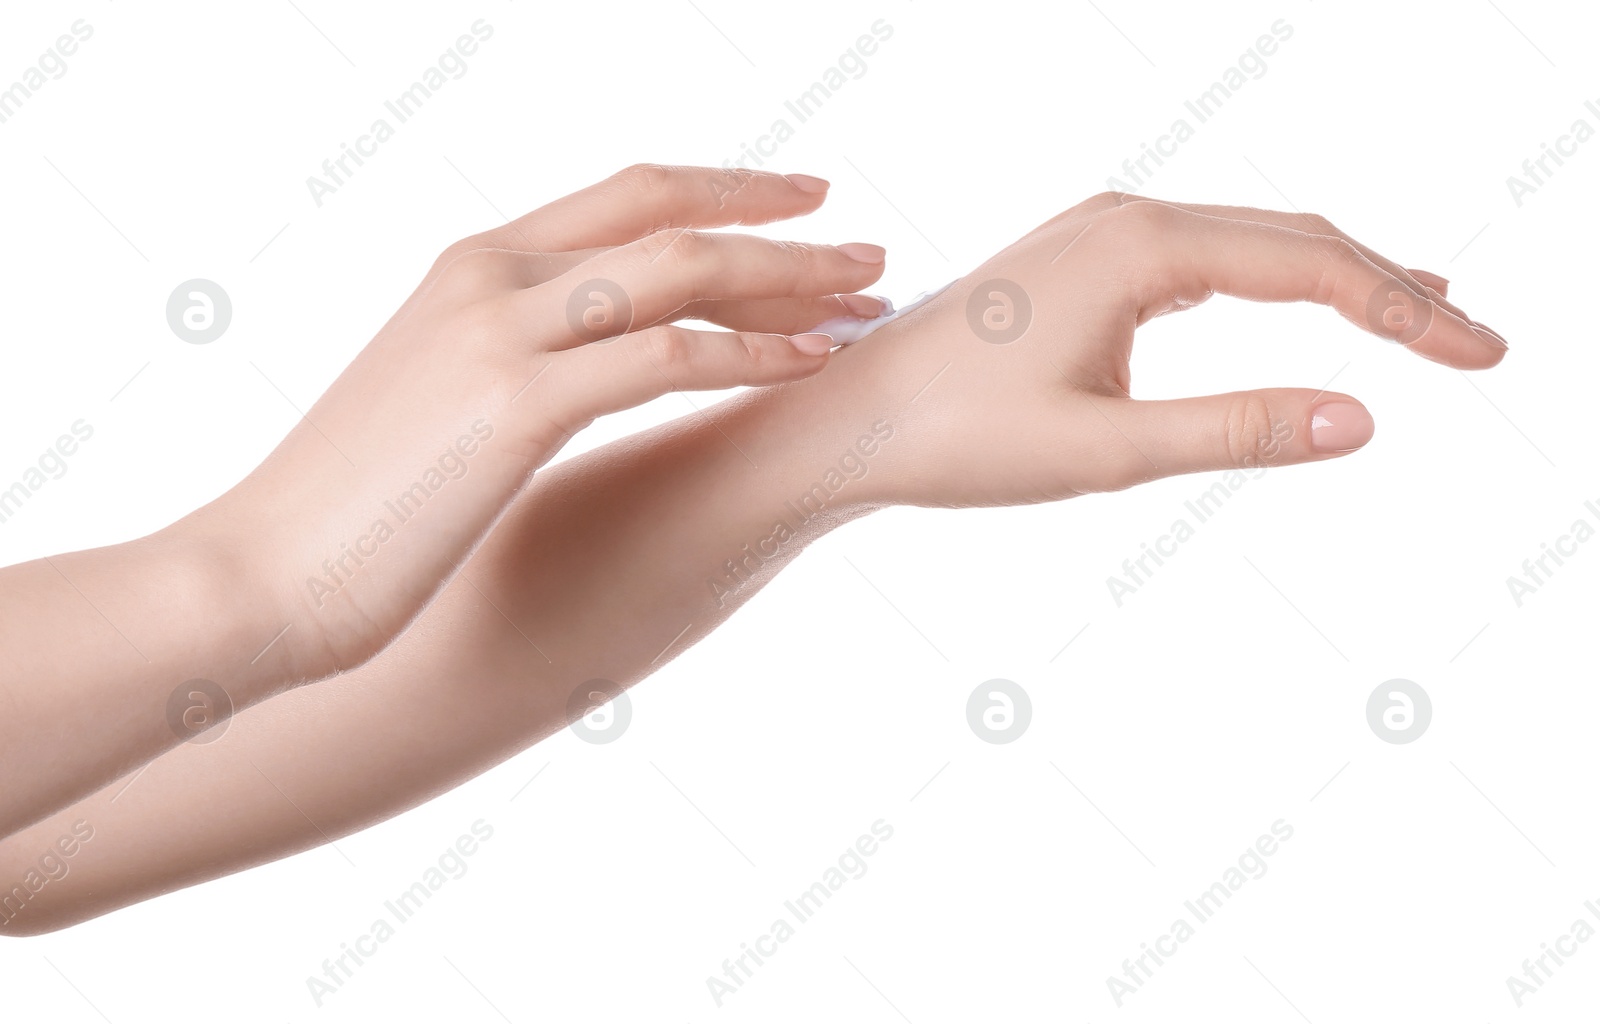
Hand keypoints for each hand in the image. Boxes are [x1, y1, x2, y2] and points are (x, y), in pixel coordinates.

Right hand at [190, 164, 887, 678]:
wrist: (259, 575)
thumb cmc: (352, 507)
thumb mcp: (435, 400)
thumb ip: (509, 358)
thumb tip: (575, 374)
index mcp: (472, 263)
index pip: (627, 195)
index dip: (726, 190)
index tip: (801, 203)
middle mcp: (489, 273)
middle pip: (669, 215)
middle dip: (782, 227)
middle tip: (867, 252)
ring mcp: (501, 331)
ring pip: (680, 272)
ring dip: (789, 283)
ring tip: (870, 302)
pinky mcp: (515, 403)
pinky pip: (666, 357)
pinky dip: (751, 354)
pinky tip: (813, 364)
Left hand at [826, 193, 1505, 507]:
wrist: (847, 419)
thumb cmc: (953, 438)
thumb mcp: (1105, 450)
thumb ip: (1233, 430)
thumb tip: (1361, 420)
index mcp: (1139, 248)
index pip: (1311, 268)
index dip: (1405, 311)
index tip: (1480, 354)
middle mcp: (1124, 219)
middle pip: (1294, 238)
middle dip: (1391, 288)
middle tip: (1478, 343)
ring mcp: (1098, 233)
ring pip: (1250, 240)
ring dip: (1338, 276)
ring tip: (1422, 311)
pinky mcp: (1080, 261)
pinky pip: (1204, 254)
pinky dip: (1271, 278)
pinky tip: (1301, 297)